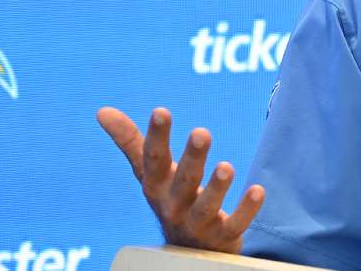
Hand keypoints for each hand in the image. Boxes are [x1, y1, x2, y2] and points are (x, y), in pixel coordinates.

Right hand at [97, 106, 264, 252]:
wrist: (187, 250)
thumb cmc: (169, 198)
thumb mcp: (150, 173)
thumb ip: (132, 142)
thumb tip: (102, 111)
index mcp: (157, 186)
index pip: (153, 160)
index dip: (156, 137)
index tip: (161, 111)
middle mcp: (175, 205)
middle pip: (184, 181)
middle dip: (192, 158)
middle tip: (202, 132)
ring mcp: (198, 223)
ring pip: (206, 206)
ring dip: (216, 187)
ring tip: (226, 166)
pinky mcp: (223, 236)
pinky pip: (235, 224)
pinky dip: (247, 209)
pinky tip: (258, 190)